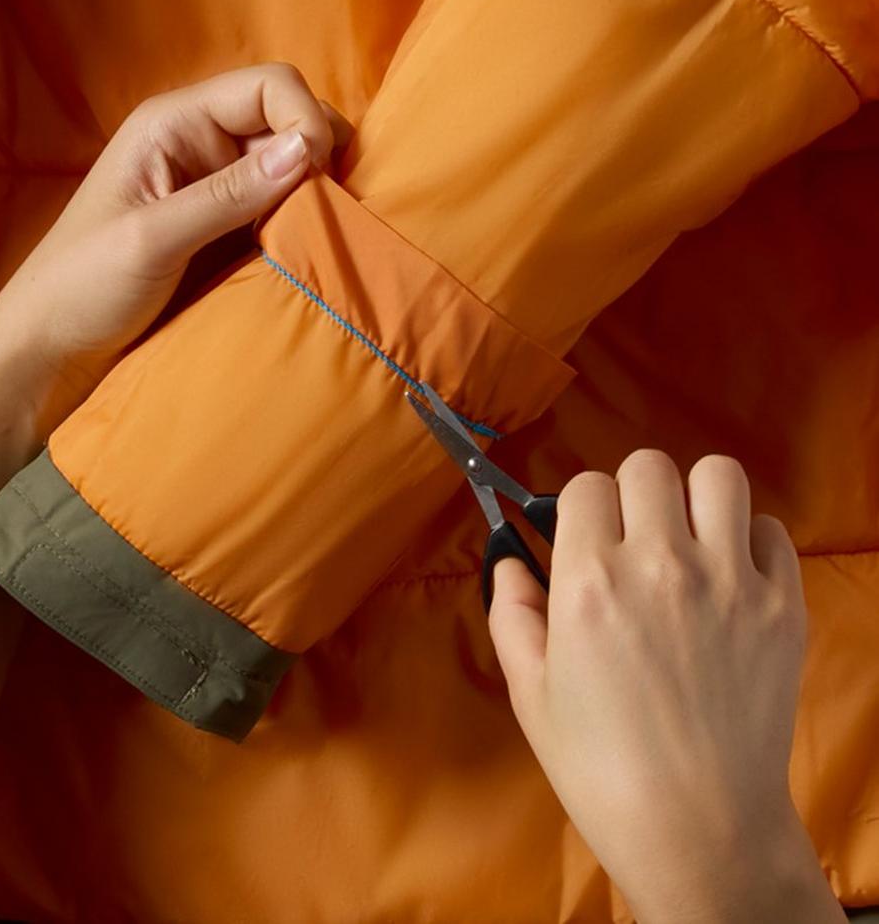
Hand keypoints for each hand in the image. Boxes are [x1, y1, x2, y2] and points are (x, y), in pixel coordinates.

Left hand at [0, 62, 350, 435]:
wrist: (52, 347)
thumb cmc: (82, 286)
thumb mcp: (154, 238)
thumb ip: (229, 194)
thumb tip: (308, 149)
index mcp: (174, 122)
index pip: (269, 87)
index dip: (306, 121)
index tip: (318, 180)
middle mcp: (200, 141)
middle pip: (288, 121)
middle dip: (319, 156)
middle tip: (325, 211)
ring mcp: (214, 185)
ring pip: (291, 167)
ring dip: (315, 194)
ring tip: (319, 233)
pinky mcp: (224, 227)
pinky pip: (280, 208)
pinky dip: (302, 222)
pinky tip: (303, 248)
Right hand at [489, 450, 842, 923]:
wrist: (699, 828)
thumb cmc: (599, 766)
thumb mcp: (529, 692)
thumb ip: (511, 612)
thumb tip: (512, 561)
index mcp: (589, 582)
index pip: (586, 485)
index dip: (579, 510)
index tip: (585, 541)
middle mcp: (660, 565)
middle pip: (648, 466)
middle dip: (632, 494)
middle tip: (633, 540)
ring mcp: (730, 581)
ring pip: (719, 477)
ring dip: (694, 498)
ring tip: (687, 541)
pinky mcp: (783, 605)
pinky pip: (771, 530)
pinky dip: (748, 541)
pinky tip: (729, 578)